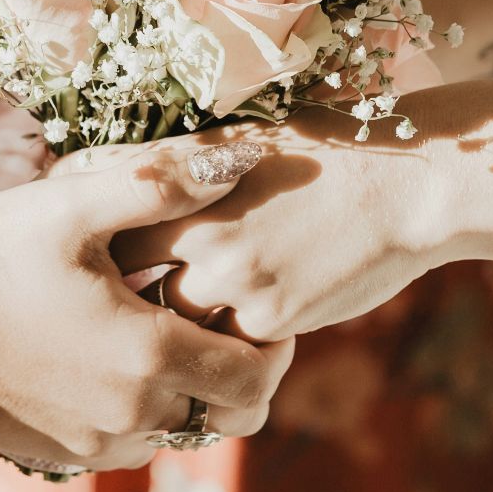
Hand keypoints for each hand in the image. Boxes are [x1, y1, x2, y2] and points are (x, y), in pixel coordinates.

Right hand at [0, 143, 293, 469]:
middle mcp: (130, 414)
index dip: (274, 349)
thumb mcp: (74, 205)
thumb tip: (240, 160)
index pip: (256, 381)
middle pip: (228, 419)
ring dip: (189, 393)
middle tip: (218, 322)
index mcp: (148, 356)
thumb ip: (162, 184)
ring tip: (160, 330)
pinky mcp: (61, 453)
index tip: (256, 312)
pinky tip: (112, 358)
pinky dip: (142, 410)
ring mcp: (94, 442)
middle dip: (239, 375)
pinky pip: (130, 443)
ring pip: (179, 432)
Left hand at [80, 112, 456, 342]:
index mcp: (185, 180)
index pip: (106, 222)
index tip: (86, 263)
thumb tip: (112, 173)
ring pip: (176, 327)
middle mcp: (198, 229)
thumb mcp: (243, 142)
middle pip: (130, 286)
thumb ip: (179, 167)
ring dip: (177, 332)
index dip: (95, 248)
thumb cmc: (326, 151)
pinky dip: (228, 346)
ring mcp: (232, 277)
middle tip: (113, 316)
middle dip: (122, 303)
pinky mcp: (270, 318)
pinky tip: (239, 333)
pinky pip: (227, 349)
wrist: (405, 182)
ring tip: (170, 337)